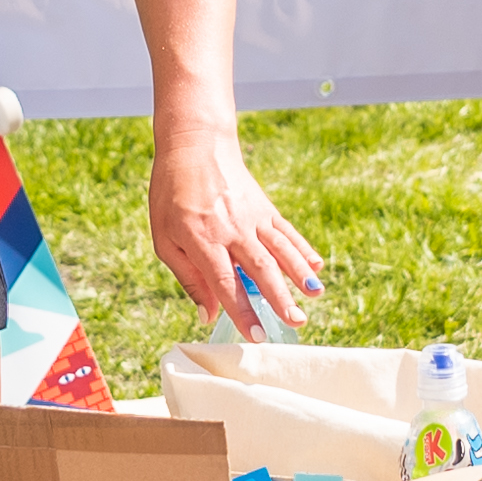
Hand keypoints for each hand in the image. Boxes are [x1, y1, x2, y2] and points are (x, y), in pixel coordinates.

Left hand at [146, 123, 323, 338]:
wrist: (195, 145)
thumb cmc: (171, 196)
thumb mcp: (164, 238)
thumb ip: (188, 277)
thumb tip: (208, 314)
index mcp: (202, 239)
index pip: (225, 281)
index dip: (241, 309)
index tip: (255, 335)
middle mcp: (232, 229)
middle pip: (260, 268)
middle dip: (279, 298)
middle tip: (296, 323)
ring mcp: (252, 216)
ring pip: (280, 249)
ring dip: (299, 274)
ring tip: (315, 296)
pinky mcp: (265, 207)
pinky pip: (287, 232)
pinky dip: (303, 250)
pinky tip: (317, 267)